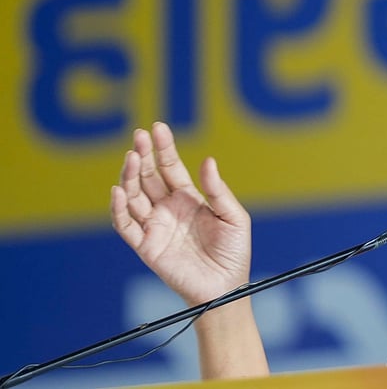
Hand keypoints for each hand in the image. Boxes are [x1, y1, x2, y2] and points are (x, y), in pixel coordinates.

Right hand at [111, 122, 251, 306]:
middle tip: (139, 137)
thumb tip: (208, 161)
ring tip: (132, 158)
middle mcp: (168, 208)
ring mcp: (155, 226)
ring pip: (134, 196)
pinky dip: (119, 209)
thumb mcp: (235, 218)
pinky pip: (126, 226)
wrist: (225, 289)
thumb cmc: (233, 253)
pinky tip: (119, 191)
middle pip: (149, 177)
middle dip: (143, 155)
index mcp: (189, 198)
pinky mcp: (146, 246)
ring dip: (130, 177)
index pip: (171, 167)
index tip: (157, 128)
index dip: (163, 148)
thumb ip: (219, 192)